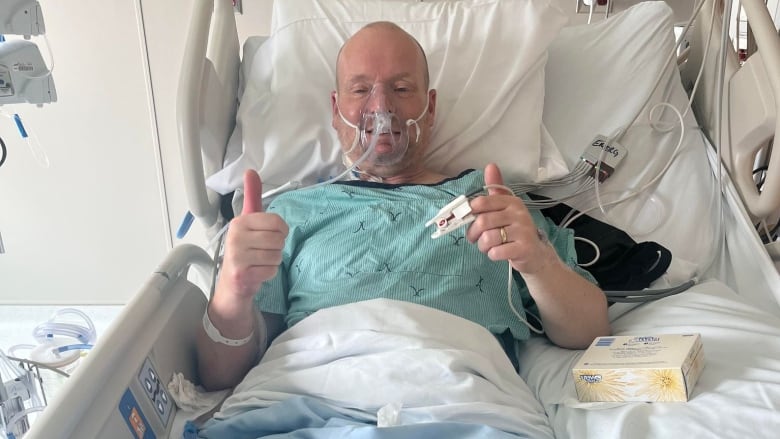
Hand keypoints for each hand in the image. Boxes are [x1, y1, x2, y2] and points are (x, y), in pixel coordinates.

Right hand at [217, 169, 288, 299]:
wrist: (231, 283)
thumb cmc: (243, 249)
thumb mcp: (248, 221)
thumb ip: (252, 197)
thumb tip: (250, 171)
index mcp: (239, 222)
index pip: (277, 223)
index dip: (280, 231)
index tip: (269, 235)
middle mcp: (235, 237)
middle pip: (279, 240)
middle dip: (276, 247)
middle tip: (261, 251)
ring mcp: (237, 256)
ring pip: (277, 255)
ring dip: (272, 260)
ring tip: (258, 261)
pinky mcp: (242, 273)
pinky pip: (272, 270)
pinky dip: (268, 273)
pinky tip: (256, 271)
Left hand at [466, 163, 551, 274]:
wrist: (535, 254)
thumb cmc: (515, 230)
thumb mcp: (505, 208)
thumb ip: (495, 189)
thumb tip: (490, 165)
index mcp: (511, 201)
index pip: (481, 202)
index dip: (469, 213)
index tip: (469, 220)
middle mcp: (518, 213)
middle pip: (482, 222)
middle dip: (473, 234)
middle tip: (475, 238)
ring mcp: (523, 231)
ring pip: (488, 239)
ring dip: (482, 246)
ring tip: (488, 246)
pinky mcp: (523, 249)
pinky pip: (496, 252)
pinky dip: (492, 255)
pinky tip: (498, 253)